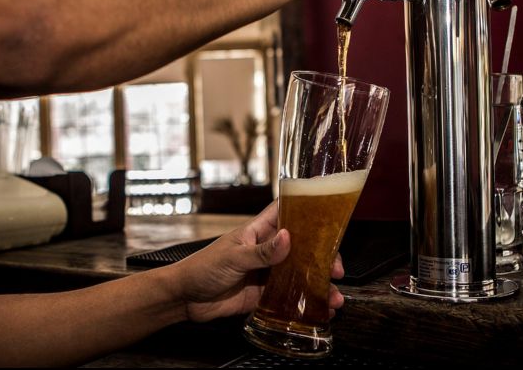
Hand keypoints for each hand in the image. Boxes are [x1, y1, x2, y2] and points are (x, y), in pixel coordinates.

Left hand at [169, 200, 345, 322]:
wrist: (185, 298)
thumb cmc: (202, 267)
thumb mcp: (233, 257)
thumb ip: (261, 252)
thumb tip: (287, 238)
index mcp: (258, 231)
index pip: (286, 214)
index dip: (307, 212)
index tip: (330, 216)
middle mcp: (267, 250)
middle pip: (302, 247)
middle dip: (322, 256)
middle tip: (336, 269)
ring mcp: (267, 273)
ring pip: (299, 274)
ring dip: (318, 284)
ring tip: (333, 296)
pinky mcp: (264, 295)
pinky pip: (289, 297)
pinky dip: (305, 303)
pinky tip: (320, 309)